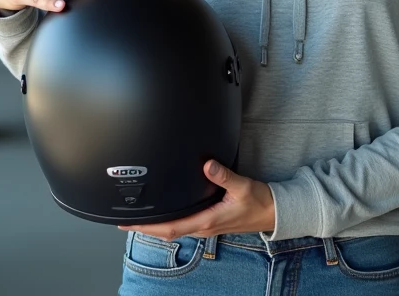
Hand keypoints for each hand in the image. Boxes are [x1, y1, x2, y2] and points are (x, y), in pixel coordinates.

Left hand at [118, 160, 274, 239]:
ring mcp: (206, 227)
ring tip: (139, 219)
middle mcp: (203, 227)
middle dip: (144, 228)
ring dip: (155, 226)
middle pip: (166, 232)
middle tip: (124, 221)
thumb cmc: (260, 202)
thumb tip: (207, 165)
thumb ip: (224, 175)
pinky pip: (184, 225)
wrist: (274, 213)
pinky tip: (165, 216)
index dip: (147, 226)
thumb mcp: (243, 186)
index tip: (129, 223)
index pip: (170, 227)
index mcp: (207, 220)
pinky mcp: (210, 222)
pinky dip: (169, 223)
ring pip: (174, 230)